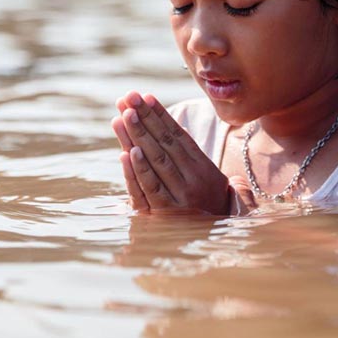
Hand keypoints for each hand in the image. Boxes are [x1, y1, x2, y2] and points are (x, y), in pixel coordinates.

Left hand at [112, 91, 238, 215]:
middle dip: (144, 118)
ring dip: (137, 136)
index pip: (178, 134)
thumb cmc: (209, 206)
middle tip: (128, 98)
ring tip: (123, 115)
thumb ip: (194, 156)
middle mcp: (192, 179)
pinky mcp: (164, 214)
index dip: (161, 115)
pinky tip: (127, 152)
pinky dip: (137, 170)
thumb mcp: (213, 180)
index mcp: (203, 167)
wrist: (214, 240)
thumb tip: (175, 127)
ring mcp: (178, 197)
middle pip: (163, 143)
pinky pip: (149, 188)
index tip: (146, 96)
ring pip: (154, 161)